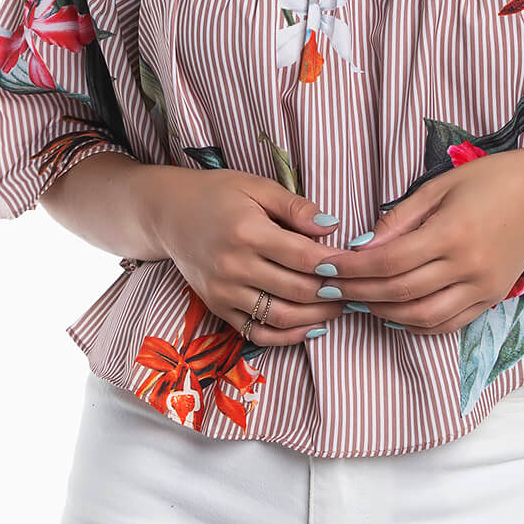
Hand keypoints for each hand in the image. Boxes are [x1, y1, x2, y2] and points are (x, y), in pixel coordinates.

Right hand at [142, 166, 354, 345]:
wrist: (169, 214)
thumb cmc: (217, 194)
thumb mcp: (257, 187)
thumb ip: (295, 207)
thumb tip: (331, 228)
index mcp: (248, 231)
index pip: (304, 257)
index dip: (335, 264)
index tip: (355, 264)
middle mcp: (234, 265)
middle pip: (297, 290)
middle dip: (333, 293)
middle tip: (355, 289)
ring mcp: (224, 290)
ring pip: (281, 316)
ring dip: (317, 317)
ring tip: (339, 308)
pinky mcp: (217, 306)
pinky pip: (257, 332)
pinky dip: (287, 335)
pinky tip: (310, 327)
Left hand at [299, 148, 523, 335]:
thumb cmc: (490, 179)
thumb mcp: (439, 187)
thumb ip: (400, 219)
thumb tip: (363, 245)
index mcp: (452, 232)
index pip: (388, 262)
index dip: (352, 268)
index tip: (325, 266)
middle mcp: (468, 266)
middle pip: (399, 292)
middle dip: (357, 292)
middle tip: (329, 289)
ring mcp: (483, 288)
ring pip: (421, 316)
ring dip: (383, 313)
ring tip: (356, 301)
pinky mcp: (492, 298)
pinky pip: (448, 323)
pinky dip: (416, 324)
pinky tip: (393, 314)